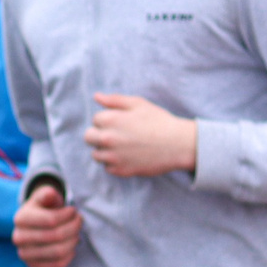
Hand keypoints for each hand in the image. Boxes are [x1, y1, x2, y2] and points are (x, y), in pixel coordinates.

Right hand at [13, 183, 82, 266]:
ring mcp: (24, 254)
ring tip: (76, 233)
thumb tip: (51, 194)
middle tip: (79, 221)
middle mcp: (18, 238)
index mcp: (21, 218)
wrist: (35, 225)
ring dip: (74, 241)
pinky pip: (58, 264)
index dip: (68, 215)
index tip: (73, 210)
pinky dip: (70, 255)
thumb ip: (48, 194)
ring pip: (59, 252)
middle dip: (74, 227)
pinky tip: (70, 244)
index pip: (51, 220)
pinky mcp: (33, 265)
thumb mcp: (44, 197)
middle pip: (56, 236)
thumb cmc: (43, 209)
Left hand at [83, 93, 197, 177]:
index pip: (95, 120)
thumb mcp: (138, 104)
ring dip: (106, 150)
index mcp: (110, 120)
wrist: (178, 144)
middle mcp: (107, 139)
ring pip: (96, 154)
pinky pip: (108, 167)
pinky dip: (115, 163)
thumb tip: (96, 96)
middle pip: (89, 137)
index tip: (123, 122)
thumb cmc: (159, 121)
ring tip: (126, 146)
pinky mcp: (120, 170)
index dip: (108, 120)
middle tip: (119, 135)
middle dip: (99, 135)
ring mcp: (113, 156)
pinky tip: (130, 156)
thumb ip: (115, 100)